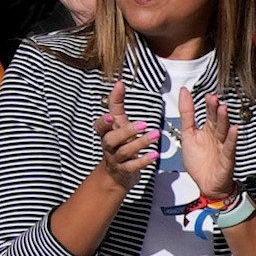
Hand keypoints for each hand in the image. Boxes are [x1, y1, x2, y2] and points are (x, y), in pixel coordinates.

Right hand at [92, 75, 162, 191]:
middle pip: (111, 140)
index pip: (100, 127)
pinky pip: (133, 166)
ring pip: (124, 152)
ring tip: (156, 135)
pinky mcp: (125, 171)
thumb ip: (117, 104)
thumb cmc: (118, 142)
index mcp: (105, 133)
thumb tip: (120, 83)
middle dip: (126, 132)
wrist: (116, 173)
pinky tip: (155, 155)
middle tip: (144, 124)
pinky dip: (144, 161)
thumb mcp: (117, 123)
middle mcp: (108, 146)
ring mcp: (115, 159)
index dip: (104, 122)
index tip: (111, 116)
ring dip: (140, 143)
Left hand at [173, 79, 240, 202]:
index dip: (208, 105)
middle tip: (214, 98)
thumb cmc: (199, 160)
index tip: (208, 94)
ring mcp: (223, 147)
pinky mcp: (227, 159)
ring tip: (223, 108)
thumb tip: (184, 91)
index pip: (208, 115)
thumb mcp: (187, 134)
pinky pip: (230, 147)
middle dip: (215, 110)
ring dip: (224, 120)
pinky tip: (235, 129)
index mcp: (207, 130)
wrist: (206, 184)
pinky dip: (232, 139)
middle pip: (217, 121)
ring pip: (224, 131)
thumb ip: (187, 114)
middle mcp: (217, 136)